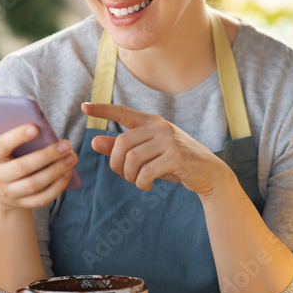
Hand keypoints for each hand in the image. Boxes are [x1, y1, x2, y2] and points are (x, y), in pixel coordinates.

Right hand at [0, 118, 77, 209]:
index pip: (2, 146)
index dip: (17, 137)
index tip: (35, 127)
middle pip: (23, 167)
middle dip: (47, 155)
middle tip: (66, 144)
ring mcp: (10, 193)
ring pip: (35, 184)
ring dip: (56, 170)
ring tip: (72, 157)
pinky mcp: (23, 204)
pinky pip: (42, 198)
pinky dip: (57, 187)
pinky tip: (68, 173)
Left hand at [81, 102, 231, 194]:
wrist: (208, 173)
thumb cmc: (174, 162)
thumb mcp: (148, 154)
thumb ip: (121, 148)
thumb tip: (94, 141)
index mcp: (152, 122)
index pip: (123, 112)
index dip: (103, 110)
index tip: (84, 107)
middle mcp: (160, 127)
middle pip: (122, 143)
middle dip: (116, 164)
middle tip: (123, 175)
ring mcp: (169, 140)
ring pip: (132, 158)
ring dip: (129, 176)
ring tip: (137, 182)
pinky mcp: (176, 156)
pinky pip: (146, 171)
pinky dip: (141, 183)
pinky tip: (147, 186)